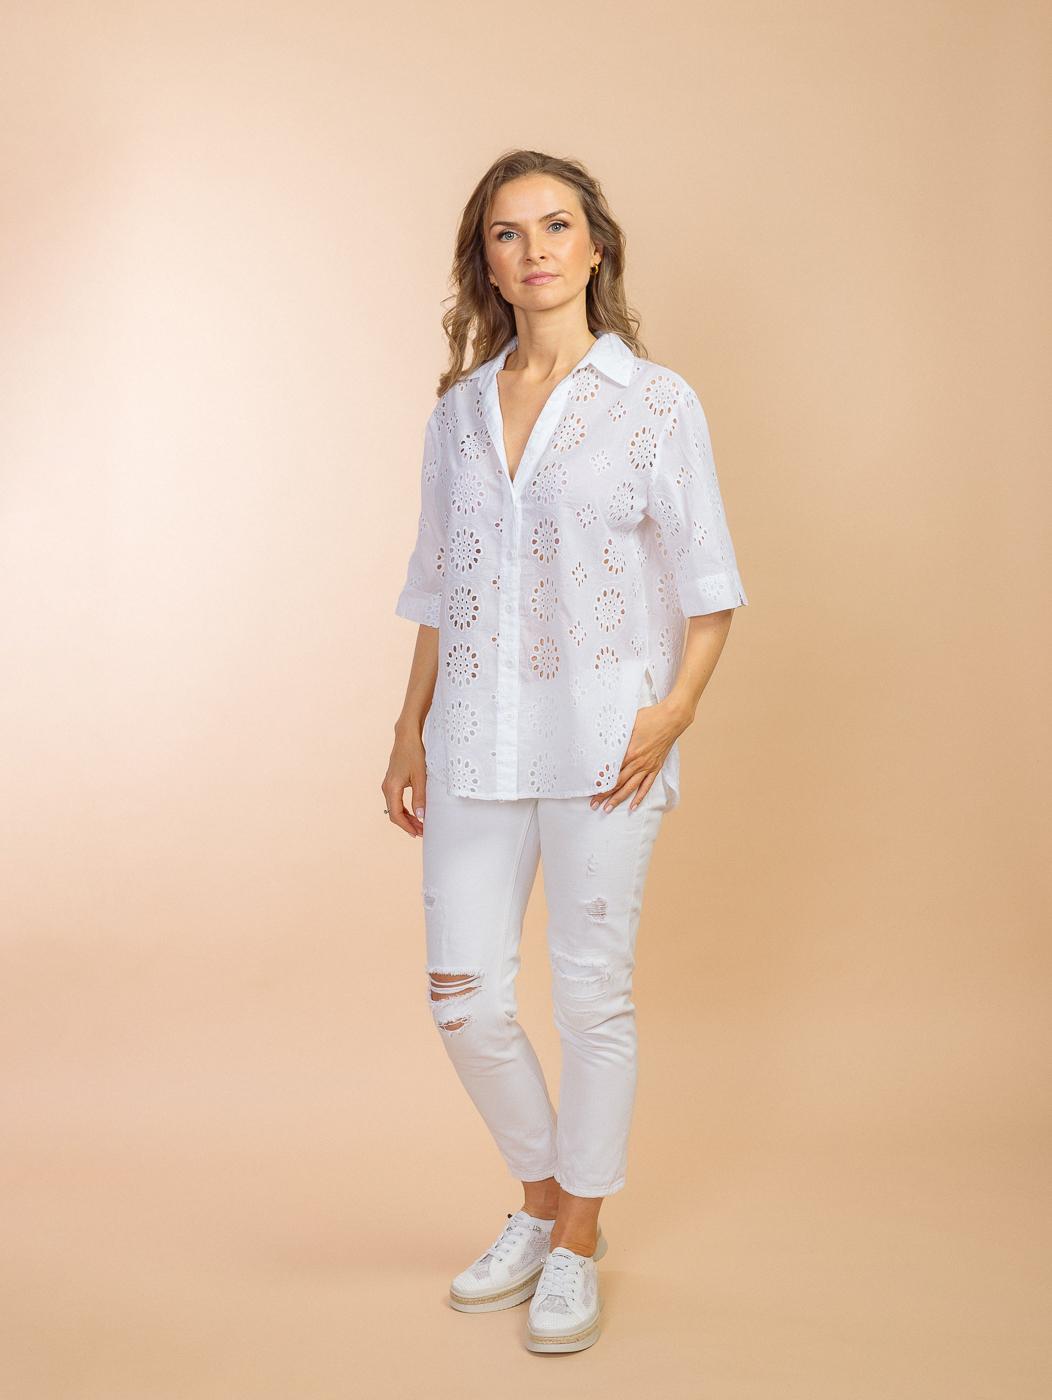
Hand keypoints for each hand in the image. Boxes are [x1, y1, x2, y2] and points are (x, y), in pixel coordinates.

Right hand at [382, 730, 427, 836]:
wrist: (407, 737)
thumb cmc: (413, 753)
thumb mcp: (420, 777)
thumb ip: (420, 797)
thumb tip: (420, 816)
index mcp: (391, 788)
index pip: (396, 815)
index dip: (407, 826)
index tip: (418, 833)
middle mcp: (387, 788)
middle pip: (394, 814)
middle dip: (408, 825)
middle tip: (421, 832)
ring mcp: (388, 784)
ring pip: (395, 808)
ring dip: (407, 818)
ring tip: (419, 825)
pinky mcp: (392, 781)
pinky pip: (396, 801)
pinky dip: (405, 809)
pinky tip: (414, 812)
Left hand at [590, 696, 690, 812]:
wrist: (671, 718)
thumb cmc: (649, 717)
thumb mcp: (628, 724)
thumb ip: (616, 736)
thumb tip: (602, 741)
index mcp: (629, 752)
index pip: (611, 772)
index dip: (600, 782)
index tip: (590, 790)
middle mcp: (638, 762)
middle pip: (618, 783)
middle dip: (604, 795)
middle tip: (593, 804)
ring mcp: (647, 766)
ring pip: (630, 787)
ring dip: (618, 799)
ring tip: (607, 809)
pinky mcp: (656, 767)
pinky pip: (646, 785)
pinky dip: (639, 797)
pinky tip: (633, 806)